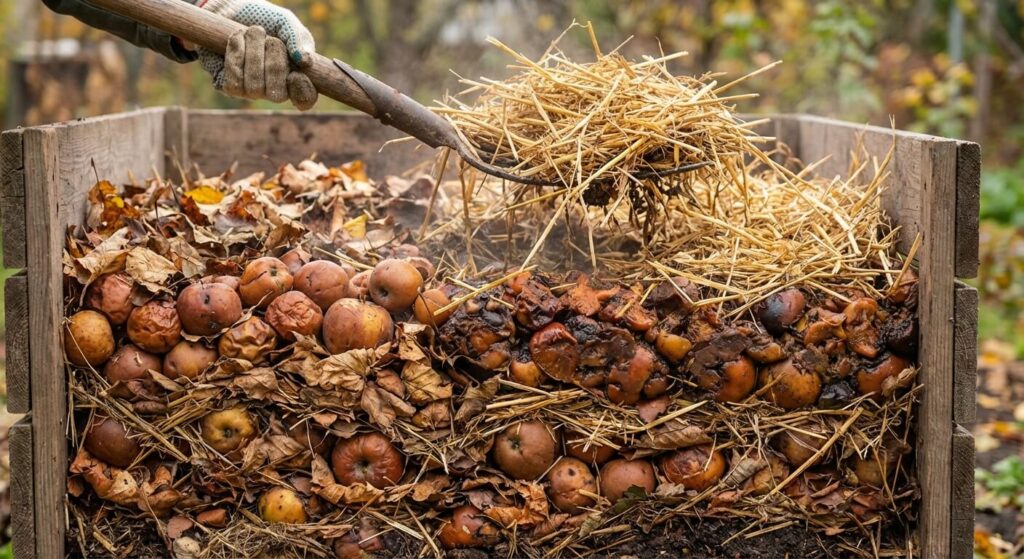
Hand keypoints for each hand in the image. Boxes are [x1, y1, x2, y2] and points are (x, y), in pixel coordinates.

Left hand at [194, 0, 317, 109]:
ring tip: (251, 34)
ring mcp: (253, 91)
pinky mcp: (231, 88)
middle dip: (274, 61)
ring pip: (255, 87)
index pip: (305, 99)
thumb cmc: (264, 19)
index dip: (302, 90)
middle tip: (270, 39)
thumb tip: (305, 61)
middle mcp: (275, 89)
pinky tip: (237, 41)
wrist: (232, 10)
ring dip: (253, 52)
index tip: (296, 74)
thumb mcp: (286, 23)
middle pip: (278, 94)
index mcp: (296, 77)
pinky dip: (236, 55)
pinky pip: (234, 83)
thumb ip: (299, 38)